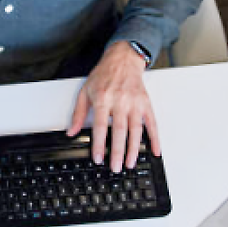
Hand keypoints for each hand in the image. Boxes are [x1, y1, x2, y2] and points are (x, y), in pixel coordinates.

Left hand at [67, 41, 161, 172]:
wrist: (123, 59)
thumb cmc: (104, 75)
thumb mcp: (85, 91)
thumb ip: (78, 113)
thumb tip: (72, 131)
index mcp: (103, 98)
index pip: (100, 126)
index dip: (99, 144)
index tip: (98, 158)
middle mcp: (120, 101)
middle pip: (120, 131)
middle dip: (118, 152)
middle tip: (116, 167)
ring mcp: (135, 103)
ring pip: (136, 130)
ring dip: (134, 149)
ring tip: (130, 163)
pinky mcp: (146, 103)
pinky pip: (152, 123)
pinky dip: (155, 138)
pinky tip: (155, 150)